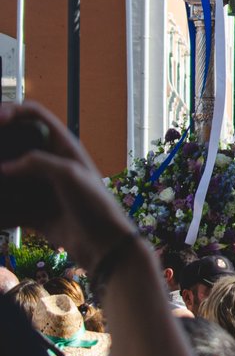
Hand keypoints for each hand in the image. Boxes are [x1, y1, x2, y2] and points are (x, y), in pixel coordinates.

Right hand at [0, 102, 136, 268]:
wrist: (103, 245)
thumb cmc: (94, 205)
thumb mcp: (69, 175)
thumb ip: (37, 162)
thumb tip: (3, 166)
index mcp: (63, 146)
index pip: (34, 116)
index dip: (13, 110)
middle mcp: (49, 162)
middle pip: (14, 144)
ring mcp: (39, 186)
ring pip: (6, 176)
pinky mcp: (32, 210)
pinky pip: (7, 206)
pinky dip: (0, 210)